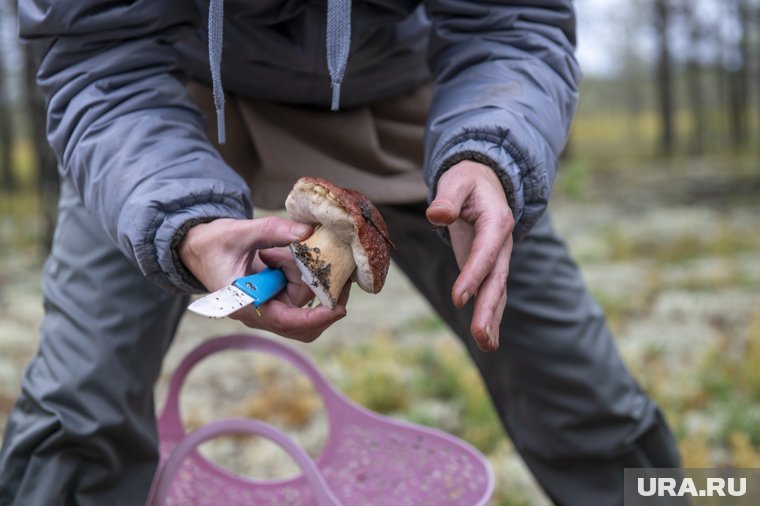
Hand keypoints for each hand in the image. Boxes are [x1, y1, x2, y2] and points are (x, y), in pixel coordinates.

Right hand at [177, 217, 348, 341]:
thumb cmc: (214, 243)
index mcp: (244, 304)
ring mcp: (267, 307)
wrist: (199, 248)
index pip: (285, 320)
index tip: (338, 308)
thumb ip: (273, 230)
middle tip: (330, 268)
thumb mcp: (240, 231)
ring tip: (277, 251)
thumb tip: (308, 231)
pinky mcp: (274, 298)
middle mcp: (257, 312)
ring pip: (302, 301)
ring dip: (301, 274)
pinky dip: (299, 273)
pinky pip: (297, 291)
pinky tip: (282, 255)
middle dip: (320, 295)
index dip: (314, 318)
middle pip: (301, 318)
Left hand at [426, 161, 513, 351]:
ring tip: (486, 345)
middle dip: (487, 308)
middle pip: (496, 279)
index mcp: (496, 222)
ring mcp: (498, 259)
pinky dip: (489, 316)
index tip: (458, 298)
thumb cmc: (466, 182)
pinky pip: (491, 294)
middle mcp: (502, 244)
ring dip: (491, 319)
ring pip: (496, 291)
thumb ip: (447, 198)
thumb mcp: (456, 182)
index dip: (473, 275)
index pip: (486, 253)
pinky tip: (486, 340)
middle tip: (479, 336)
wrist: (484, 182)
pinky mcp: (488, 269)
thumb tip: (436, 215)